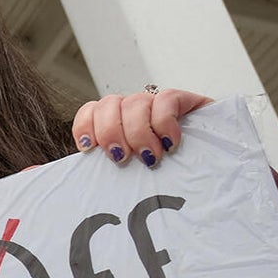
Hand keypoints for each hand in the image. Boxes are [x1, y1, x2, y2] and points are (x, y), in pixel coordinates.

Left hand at [73, 89, 211, 167]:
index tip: (88, 148)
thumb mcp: (131, 176)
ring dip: (138, 133)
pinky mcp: (183, 101)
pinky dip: (164, 123)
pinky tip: (170, 143)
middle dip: (110, 133)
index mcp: (116, 125)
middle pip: (108, 105)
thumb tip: (63, 177)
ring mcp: (157, 105)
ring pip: (134, 102)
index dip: (85, 126)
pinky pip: (166, 100)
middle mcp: (134, 112)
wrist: (214, 171)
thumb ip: (104, 173)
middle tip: (122, 159)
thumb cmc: (167, 176)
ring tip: (151, 157)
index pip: (90, 111)